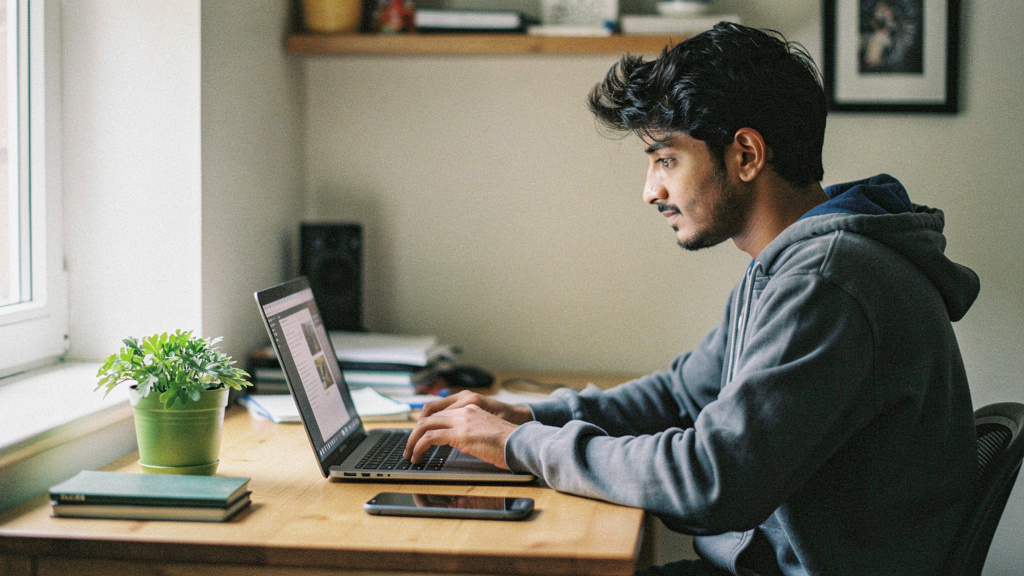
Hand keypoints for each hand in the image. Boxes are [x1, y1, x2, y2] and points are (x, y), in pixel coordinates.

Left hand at [403, 391, 532, 467]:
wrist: (522, 443)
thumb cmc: (508, 442)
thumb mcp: (484, 432)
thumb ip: (469, 432)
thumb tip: (456, 443)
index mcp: (470, 407)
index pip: (438, 410)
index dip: (423, 423)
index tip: (417, 437)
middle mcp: (464, 410)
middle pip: (427, 416)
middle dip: (413, 433)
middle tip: (408, 448)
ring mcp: (462, 420)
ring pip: (425, 425)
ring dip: (412, 441)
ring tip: (409, 455)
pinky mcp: (461, 434)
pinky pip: (430, 438)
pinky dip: (419, 447)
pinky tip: (417, 457)